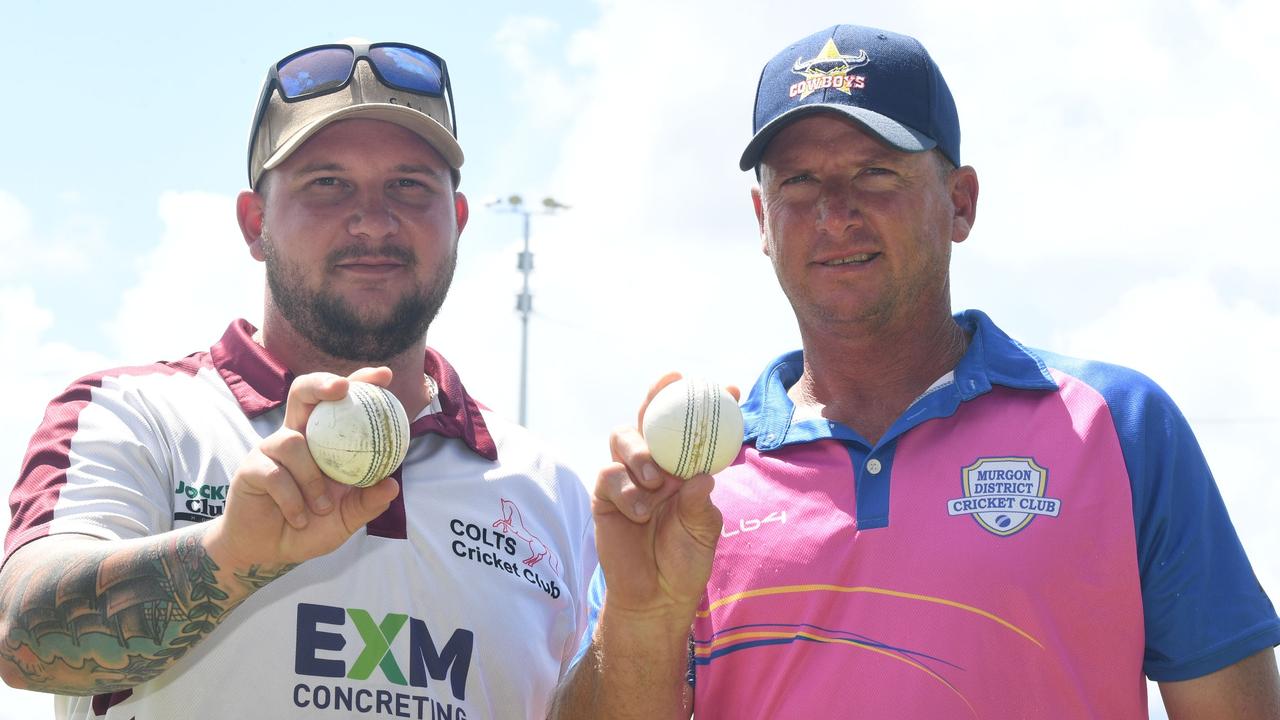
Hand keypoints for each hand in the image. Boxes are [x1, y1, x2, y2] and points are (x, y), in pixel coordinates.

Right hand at [209, 367, 400, 568]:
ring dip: (312, 479)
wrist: (268, 551)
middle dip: (322, 383)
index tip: (384, 376)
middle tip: (342, 389)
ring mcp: (270, 450)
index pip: (339, 402)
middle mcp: (296, 436)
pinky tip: (299, 517)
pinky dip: (292, 500)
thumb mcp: (346, 518)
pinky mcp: (250, 469)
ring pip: (292, 442)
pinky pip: (274, 474)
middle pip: (303, 392)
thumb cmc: (310, 527)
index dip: (360, 383)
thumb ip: (367, 503)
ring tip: (322, 508)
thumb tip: (393, 485)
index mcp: (323, 440)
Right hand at [592, 372, 737, 618]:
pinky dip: (626, 489)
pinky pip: (609, 475)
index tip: (732, 389)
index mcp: (682, 468)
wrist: (655, 597)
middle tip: (672, 387)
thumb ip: (700, 504)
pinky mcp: (604, 496)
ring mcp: (627, 478)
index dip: (707, 405)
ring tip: (656, 479)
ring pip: (623, 437)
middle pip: (649, 418)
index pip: (693, 429)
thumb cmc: (684, 561)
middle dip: (657, 396)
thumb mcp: (703, 531)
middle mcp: (654, 466)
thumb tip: (702, 476)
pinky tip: (641, 511)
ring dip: (640, 452)